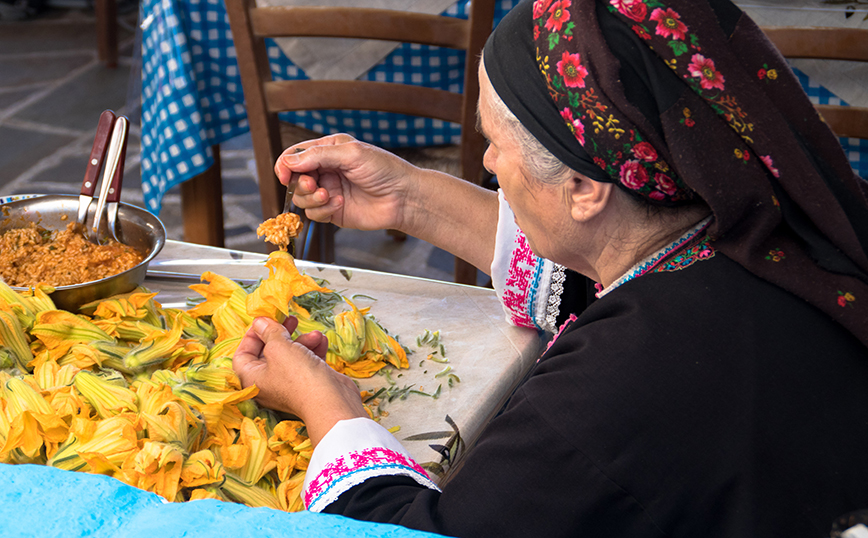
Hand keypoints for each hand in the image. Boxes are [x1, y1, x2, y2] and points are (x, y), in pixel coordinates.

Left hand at [232, 316, 367, 445]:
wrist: (330, 402)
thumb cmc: (298, 376)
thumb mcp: (279, 347)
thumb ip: (268, 331)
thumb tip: (259, 321)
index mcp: (252, 378)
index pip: (242, 354)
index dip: (252, 335)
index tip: (265, 320)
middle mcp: (268, 382)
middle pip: (268, 352)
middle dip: (281, 333)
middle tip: (290, 319)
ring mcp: (288, 384)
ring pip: (290, 355)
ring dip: (303, 340)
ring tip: (315, 334)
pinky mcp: (308, 383)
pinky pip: (306, 361)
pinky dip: (313, 350)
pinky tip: (322, 341)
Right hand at [274, 134, 419, 231]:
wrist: (404, 198)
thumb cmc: (384, 170)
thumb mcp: (350, 154)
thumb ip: (318, 155)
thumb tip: (289, 161)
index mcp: (329, 149)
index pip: (295, 155)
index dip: (285, 164)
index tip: (284, 174)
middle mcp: (326, 170)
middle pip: (295, 178)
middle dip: (300, 183)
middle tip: (313, 185)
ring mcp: (329, 191)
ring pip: (301, 197)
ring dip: (311, 198)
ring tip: (328, 196)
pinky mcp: (333, 211)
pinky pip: (314, 213)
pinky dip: (323, 210)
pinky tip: (340, 204)